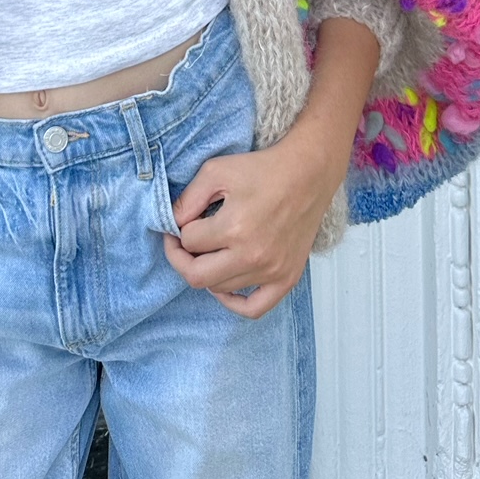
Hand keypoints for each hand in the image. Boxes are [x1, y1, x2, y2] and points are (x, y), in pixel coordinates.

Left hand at [162, 127, 340, 318]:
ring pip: (221, 289)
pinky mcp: (287, 278)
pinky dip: (234, 304)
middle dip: (180, 259)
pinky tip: (223, 287)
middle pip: (198, 276)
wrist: (307, 174)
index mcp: (234, 227)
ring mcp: (271, 271)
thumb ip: (188, 199)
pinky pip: (255, 308)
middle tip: (180, 244)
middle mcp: (252, 255)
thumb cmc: (262, 170)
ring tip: (206, 253)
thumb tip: (172, 224)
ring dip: (206, 273)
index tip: (182, 221)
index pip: (189, 242)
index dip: (179, 230)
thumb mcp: (215, 171)